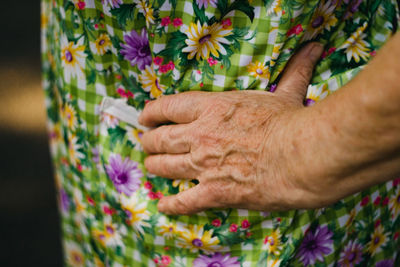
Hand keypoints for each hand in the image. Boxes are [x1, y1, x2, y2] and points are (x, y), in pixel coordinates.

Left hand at [138, 43, 323, 214]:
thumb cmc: (293, 122)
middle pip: (161, 138)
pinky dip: (171, 204)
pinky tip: (164, 205)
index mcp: (213, 108)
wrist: (302, 156)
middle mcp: (200, 135)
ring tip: (149, 166)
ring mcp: (204, 165)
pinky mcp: (215, 193)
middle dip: (149, 141)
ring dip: (154, 166)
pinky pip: (184, 201)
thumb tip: (313, 48)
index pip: (169, 107)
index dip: (152, 112)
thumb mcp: (287, 93)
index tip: (145, 117)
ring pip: (165, 166)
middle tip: (146, 143)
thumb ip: (294, 71)